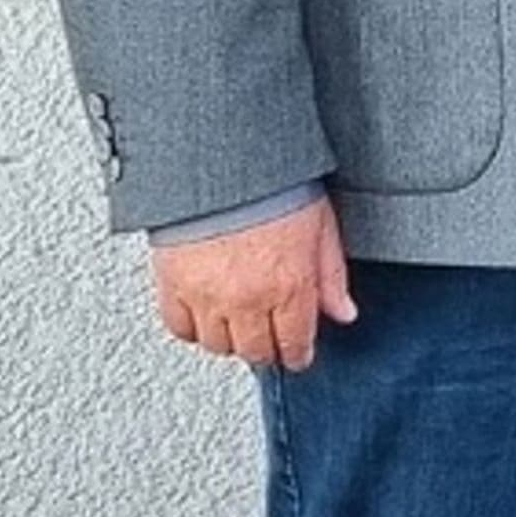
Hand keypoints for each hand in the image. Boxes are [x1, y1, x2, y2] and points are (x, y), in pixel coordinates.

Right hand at [152, 199, 355, 371]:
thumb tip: (343, 312)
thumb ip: (331, 277)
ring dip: (230, 339)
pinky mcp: (172, 284)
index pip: (294, 345)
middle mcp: (248, 298)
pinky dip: (192, 327)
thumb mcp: (321, 228)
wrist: (223, 162)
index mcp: (290, 287)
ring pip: (217, 345)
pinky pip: (178, 326)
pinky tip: (204, 315)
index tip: (296, 353)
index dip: (297, 354)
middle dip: (267, 348)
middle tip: (269, 337)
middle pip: (255, 352)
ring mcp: (207, 294)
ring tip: (238, 322)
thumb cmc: (274, 186)